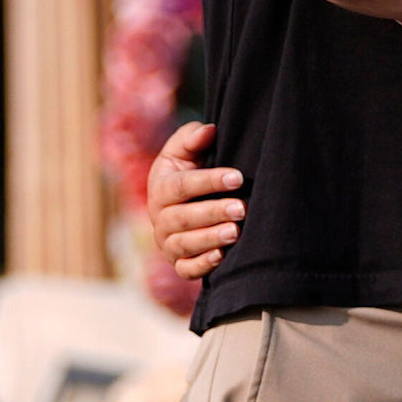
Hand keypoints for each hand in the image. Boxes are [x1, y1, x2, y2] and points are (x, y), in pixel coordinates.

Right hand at [145, 120, 238, 282]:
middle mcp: (159, 218)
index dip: (209, 181)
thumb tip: (208, 131)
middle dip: (213, 212)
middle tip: (241, 208)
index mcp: (159, 187)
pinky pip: (186, 269)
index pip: (181, 185)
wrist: (186, 204)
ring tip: (235, 232)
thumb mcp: (185, 152)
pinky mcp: (178, 263)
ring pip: (184, 244)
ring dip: (209, 238)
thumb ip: (192, 138)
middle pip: (182, 217)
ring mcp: (167, 243)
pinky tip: (222, 256)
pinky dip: (202, 265)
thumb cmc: (190, 172)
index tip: (237, 177)